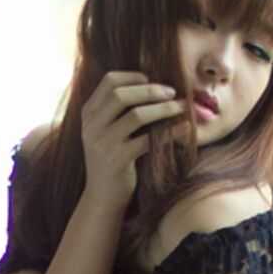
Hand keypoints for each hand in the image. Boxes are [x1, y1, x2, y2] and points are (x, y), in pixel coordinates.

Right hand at [78, 68, 185, 201]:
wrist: (102, 197)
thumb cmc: (112, 159)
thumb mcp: (106, 131)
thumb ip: (118, 110)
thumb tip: (152, 84)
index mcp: (88, 113)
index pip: (109, 81)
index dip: (133, 76)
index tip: (152, 80)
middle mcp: (91, 125)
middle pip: (121, 94)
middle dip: (151, 90)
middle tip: (172, 92)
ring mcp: (102, 143)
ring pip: (136, 115)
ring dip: (163, 109)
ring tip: (181, 108)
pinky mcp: (116, 160)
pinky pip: (147, 140)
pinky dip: (170, 132)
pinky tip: (184, 129)